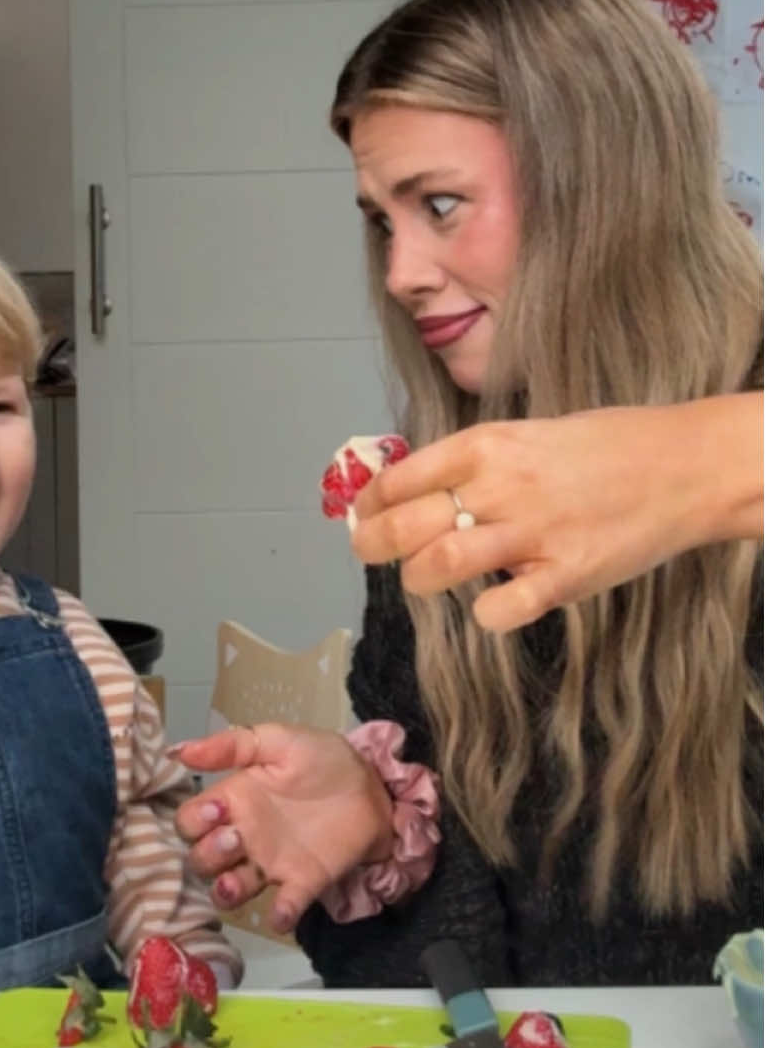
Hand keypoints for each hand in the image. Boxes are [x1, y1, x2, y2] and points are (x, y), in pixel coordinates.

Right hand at [174, 725, 393, 931]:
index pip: (190, 820)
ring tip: (238, 878)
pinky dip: (279, 915)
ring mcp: (272, 863)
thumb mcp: (278, 740)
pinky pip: (284, 908)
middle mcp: (245, 836)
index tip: (216, 809)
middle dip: (208, 853)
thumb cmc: (322, 759)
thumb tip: (178, 751)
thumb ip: (232, 744)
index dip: (194, 821)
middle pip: (201, 859)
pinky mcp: (304, 882)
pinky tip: (281, 909)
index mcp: (235, 800)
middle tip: (236, 835)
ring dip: (226, 891)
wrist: (373, 783)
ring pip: (229, 891)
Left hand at [352, 399, 761, 631]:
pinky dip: (485, 613)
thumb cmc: (606, 444)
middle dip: (373, 543)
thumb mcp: (530, 434)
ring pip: (439, 563)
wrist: (683, 465)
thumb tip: (421, 489)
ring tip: (423, 577)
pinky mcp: (565, 577)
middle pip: (406, 524)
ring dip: (418, 577)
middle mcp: (500, 486)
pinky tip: (492, 603)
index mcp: (487, 444)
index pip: (402, 477)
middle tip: (368, 552)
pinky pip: (500, 609)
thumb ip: (478, 463)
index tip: (364, 513)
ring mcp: (532, 533)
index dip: (371, 502)